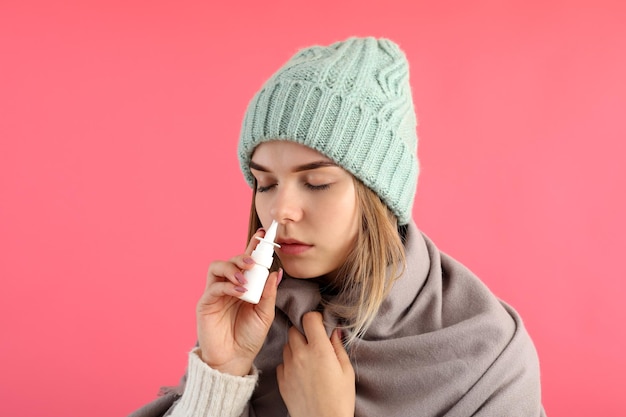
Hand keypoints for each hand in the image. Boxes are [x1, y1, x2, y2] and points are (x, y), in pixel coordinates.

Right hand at [196, 228, 280, 375]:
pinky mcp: (205, 304)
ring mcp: (215, 293)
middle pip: (232, 260)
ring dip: (232, 268)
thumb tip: (276, 272)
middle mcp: (228, 285)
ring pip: (218, 267)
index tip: (262, 233)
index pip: (247, 261)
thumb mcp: (265, 314)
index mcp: (244, 285)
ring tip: (245, 279)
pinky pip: (214, 287)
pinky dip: (227, 286)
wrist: (234, 360)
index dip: (253, 246)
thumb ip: (269, 293)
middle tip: (254, 262)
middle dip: (243, 256)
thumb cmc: (249, 337)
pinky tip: (240, 292)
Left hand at [276, 312, 354, 416]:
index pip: (308, 319)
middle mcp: (300, 355)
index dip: (314, 318)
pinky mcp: (281, 380)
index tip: (319, 324)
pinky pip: (282, 363)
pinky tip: (300, 372)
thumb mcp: (347, 371)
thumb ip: (338, 347)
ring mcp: (288, 368)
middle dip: (303, 332)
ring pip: (287, 345)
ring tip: (308, 358)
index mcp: (319, 350)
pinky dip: (289, 363)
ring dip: (296, 347)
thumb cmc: (340, 400)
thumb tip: (334, 331)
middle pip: (294, 330)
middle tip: (313, 341)